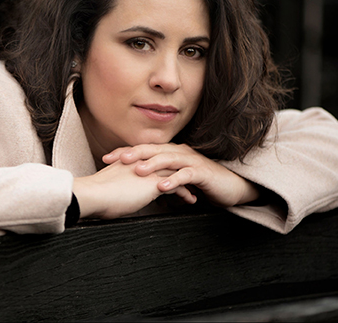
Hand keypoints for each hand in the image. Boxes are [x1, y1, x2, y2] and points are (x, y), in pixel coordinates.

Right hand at [73, 160, 192, 219]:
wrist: (92, 194)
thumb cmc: (95, 194)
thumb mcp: (107, 184)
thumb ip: (116, 184)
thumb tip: (115, 193)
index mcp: (130, 160)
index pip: (153, 161)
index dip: (163, 168)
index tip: (170, 176)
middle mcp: (142, 162)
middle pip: (167, 164)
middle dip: (179, 173)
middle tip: (188, 180)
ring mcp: (149, 171)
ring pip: (176, 174)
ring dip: (186, 183)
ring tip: (193, 193)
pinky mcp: (155, 184)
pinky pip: (177, 186)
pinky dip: (186, 193)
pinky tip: (190, 200)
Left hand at [102, 143, 260, 207]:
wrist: (230, 187)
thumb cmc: (201, 183)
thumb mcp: (175, 178)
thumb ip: (158, 177)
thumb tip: (136, 184)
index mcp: (171, 152)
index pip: (145, 150)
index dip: (126, 152)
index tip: (106, 159)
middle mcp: (180, 152)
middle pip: (154, 150)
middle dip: (134, 153)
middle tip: (116, 159)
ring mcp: (192, 161)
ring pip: (168, 159)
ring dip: (152, 164)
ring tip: (137, 171)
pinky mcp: (202, 173)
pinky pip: (186, 175)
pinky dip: (173, 180)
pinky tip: (161, 187)